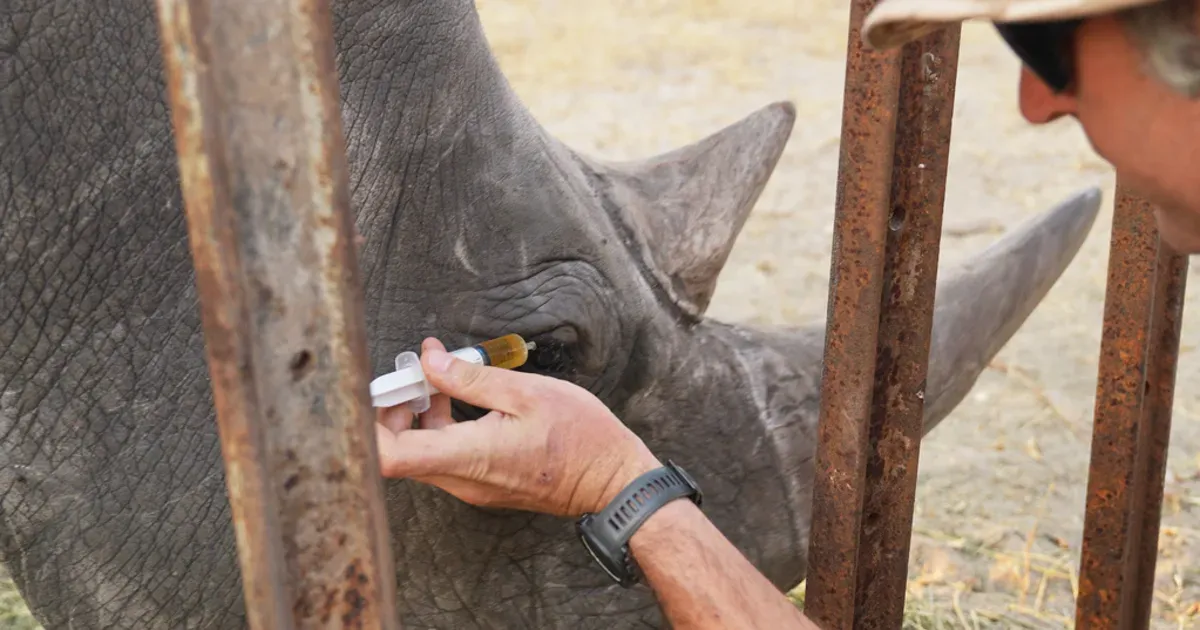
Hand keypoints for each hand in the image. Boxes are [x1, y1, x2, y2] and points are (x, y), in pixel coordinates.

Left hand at [375, 338, 661, 516]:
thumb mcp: (527, 393)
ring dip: (416, 416)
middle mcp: (462, 480)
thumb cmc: (580, 437)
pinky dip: (437, 428)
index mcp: (469, 456)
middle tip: (410, 373)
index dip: (365, 426)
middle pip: (395, 454)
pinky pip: (443, 458)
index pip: (386, 458)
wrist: (612, 482)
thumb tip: (429, 360)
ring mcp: (471, 487)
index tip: (373, 390)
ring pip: (419, 454)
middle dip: (391, 410)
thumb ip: (470, 378)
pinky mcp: (482, 485)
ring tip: (437, 378)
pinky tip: (456, 400)